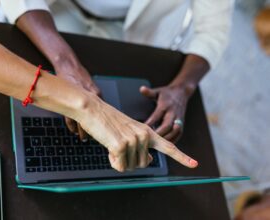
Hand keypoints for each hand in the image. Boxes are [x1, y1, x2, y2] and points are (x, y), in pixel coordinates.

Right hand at [55, 64, 100, 140]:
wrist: (69, 67)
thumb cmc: (80, 76)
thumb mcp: (92, 87)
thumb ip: (96, 98)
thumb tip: (100, 111)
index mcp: (97, 95)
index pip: (102, 115)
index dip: (103, 126)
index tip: (103, 134)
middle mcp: (90, 98)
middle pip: (93, 119)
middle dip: (93, 131)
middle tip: (93, 139)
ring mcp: (79, 100)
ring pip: (81, 121)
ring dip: (81, 131)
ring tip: (82, 137)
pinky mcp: (68, 102)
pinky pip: (70, 118)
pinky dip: (72, 126)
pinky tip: (73, 130)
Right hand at [75, 95, 197, 171]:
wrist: (93, 109)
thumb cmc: (108, 120)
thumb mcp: (129, 132)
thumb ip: (142, 146)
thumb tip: (148, 161)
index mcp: (148, 131)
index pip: (169, 146)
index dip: (182, 157)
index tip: (195, 165)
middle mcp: (145, 136)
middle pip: (142, 165)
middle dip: (129, 160)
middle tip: (118, 146)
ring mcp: (134, 141)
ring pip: (130, 167)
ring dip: (119, 161)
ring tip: (112, 143)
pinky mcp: (121, 146)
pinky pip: (119, 166)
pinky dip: (112, 161)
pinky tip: (108, 148)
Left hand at [140, 85, 189, 142]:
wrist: (182, 93)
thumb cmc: (166, 93)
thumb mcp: (157, 91)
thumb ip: (149, 92)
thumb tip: (141, 88)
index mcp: (165, 105)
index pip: (157, 116)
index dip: (150, 123)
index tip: (141, 130)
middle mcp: (173, 113)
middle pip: (167, 126)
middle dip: (158, 134)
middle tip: (148, 141)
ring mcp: (178, 119)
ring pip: (174, 132)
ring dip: (165, 139)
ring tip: (155, 146)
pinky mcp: (182, 125)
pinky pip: (178, 135)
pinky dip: (171, 141)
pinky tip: (162, 146)